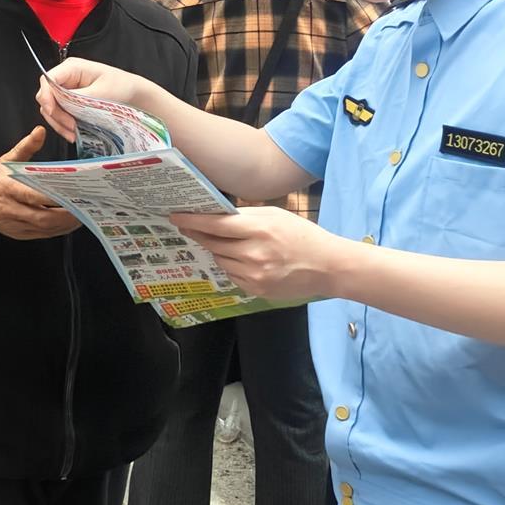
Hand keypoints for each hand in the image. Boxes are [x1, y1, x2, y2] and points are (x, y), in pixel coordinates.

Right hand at [0, 127, 80, 240]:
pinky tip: (68, 223)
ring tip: (82, 215)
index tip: (74, 193)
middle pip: (43, 218)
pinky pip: (41, 235)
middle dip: (66, 215)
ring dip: (65, 225)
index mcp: (8, 189)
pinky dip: (57, 230)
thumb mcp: (5, 160)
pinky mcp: (17, 233)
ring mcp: (14, 224)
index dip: (56, 198)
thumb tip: (40, 131)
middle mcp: (10, 209)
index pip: (35, 196)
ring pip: (44, 229)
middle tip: (85, 207)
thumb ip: (25, 147)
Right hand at [35, 59, 152, 143]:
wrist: (133, 94)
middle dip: (55, 114)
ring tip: (73, 133)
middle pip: (46, 96)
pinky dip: (63, 125)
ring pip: (50, 108)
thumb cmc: (121, 86)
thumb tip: (61, 104)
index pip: (47, 79)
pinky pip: (59, 115)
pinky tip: (73, 133)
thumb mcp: (102, 92)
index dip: (46, 96)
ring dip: (59, 123)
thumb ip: (79, 98)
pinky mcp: (69, 103)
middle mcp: (65, 78)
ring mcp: (66, 91)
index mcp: (72, 67)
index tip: (52, 111)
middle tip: (70, 126)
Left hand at [171, 208, 346, 302]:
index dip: (192, 221)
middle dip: (199, 234)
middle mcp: (254, 254)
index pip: (215, 225)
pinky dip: (233, 266)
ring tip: (233, 244)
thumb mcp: (275, 216)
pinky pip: (232, 275)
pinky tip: (246, 260)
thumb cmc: (302, 236)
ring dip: (220, 251)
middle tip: (188, 226)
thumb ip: (245, 216)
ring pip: (220, 260)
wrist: (329, 267)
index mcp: (259, 230)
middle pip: (213, 243)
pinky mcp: (257, 289)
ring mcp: (255, 274)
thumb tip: (215, 214)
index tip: (175, 216)